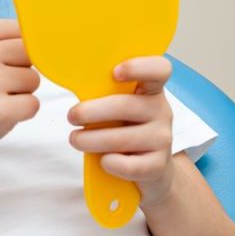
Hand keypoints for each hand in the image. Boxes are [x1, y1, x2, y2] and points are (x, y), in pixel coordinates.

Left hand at [66, 56, 174, 207]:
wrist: (153, 169)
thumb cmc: (127, 129)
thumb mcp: (121, 107)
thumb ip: (106, 94)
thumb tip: (73, 83)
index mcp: (151, 89)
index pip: (159, 69)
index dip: (139, 67)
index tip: (115, 72)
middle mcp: (161, 111)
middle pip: (126, 106)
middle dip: (91, 112)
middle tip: (72, 116)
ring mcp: (162, 139)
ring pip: (122, 138)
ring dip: (91, 140)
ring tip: (75, 139)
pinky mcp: (158, 166)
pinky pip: (130, 166)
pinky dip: (110, 163)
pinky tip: (102, 160)